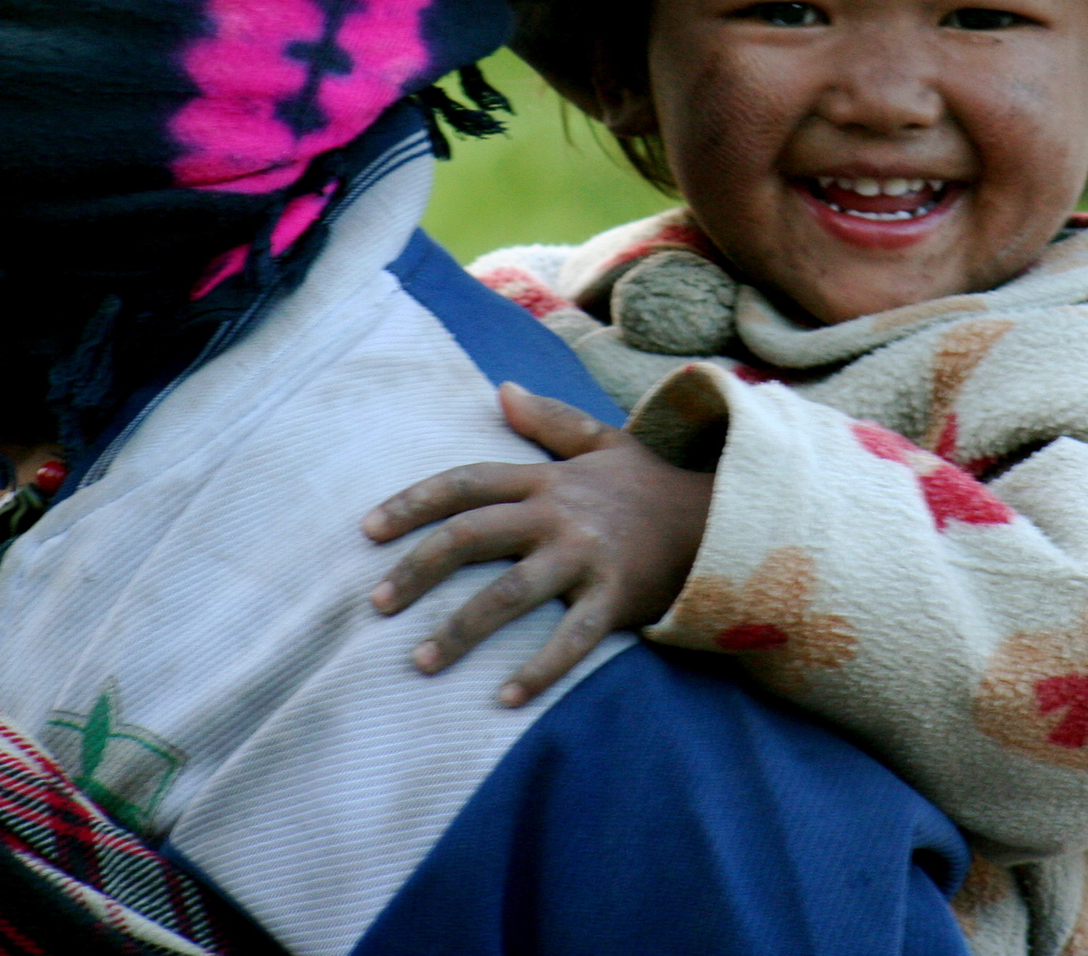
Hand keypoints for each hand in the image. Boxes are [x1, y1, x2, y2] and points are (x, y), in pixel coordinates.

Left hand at [363, 382, 713, 706]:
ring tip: (420, 663)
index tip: (367, 530)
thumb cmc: (650, 485)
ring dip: (459, 630)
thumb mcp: (604, 441)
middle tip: (376, 604)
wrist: (720, 516)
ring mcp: (586, 557)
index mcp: (546, 480)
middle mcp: (558, 515)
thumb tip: (501, 389)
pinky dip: (539, 670)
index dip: (413, 503)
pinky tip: (505, 699)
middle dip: (417, 569)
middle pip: (472, 536)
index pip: (465, 483)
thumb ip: (550, 419)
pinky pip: (571, 638)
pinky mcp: (616, 596)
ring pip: (509, 594)